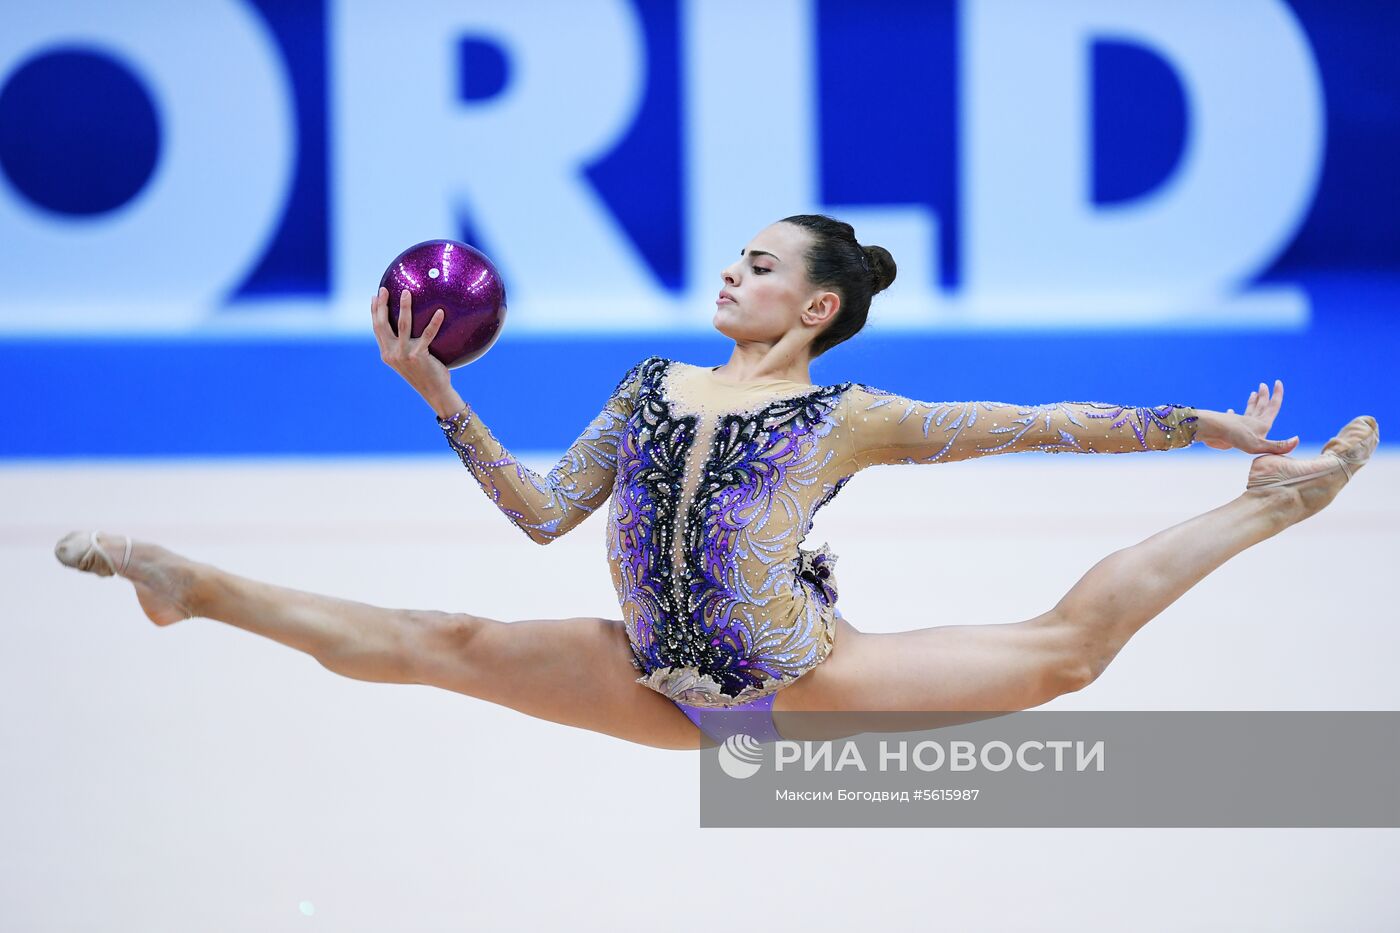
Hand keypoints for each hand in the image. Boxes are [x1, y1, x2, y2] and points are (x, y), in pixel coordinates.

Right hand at [372, 287, 455, 407]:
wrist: (434, 392)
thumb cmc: (425, 374)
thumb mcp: (410, 360)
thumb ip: (406, 345)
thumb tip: (413, 324)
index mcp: (387, 354)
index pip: (377, 329)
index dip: (374, 312)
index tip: (375, 296)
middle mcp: (391, 354)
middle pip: (382, 325)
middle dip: (382, 305)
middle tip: (384, 289)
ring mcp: (404, 355)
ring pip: (402, 325)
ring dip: (404, 307)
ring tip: (407, 293)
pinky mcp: (419, 356)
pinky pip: (427, 334)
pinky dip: (434, 322)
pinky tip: (440, 312)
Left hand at [1195, 379, 1299, 453]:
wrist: (1212, 432)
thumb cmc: (1236, 438)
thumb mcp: (1259, 445)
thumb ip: (1277, 446)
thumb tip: (1297, 440)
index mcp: (1262, 423)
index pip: (1272, 406)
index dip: (1277, 395)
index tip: (1277, 382)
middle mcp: (1251, 421)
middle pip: (1260, 406)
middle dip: (1263, 396)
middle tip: (1263, 384)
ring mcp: (1239, 423)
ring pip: (1248, 411)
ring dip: (1252, 402)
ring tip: (1252, 394)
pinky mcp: (1228, 428)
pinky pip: (1232, 418)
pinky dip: (1232, 414)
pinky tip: (1230, 411)